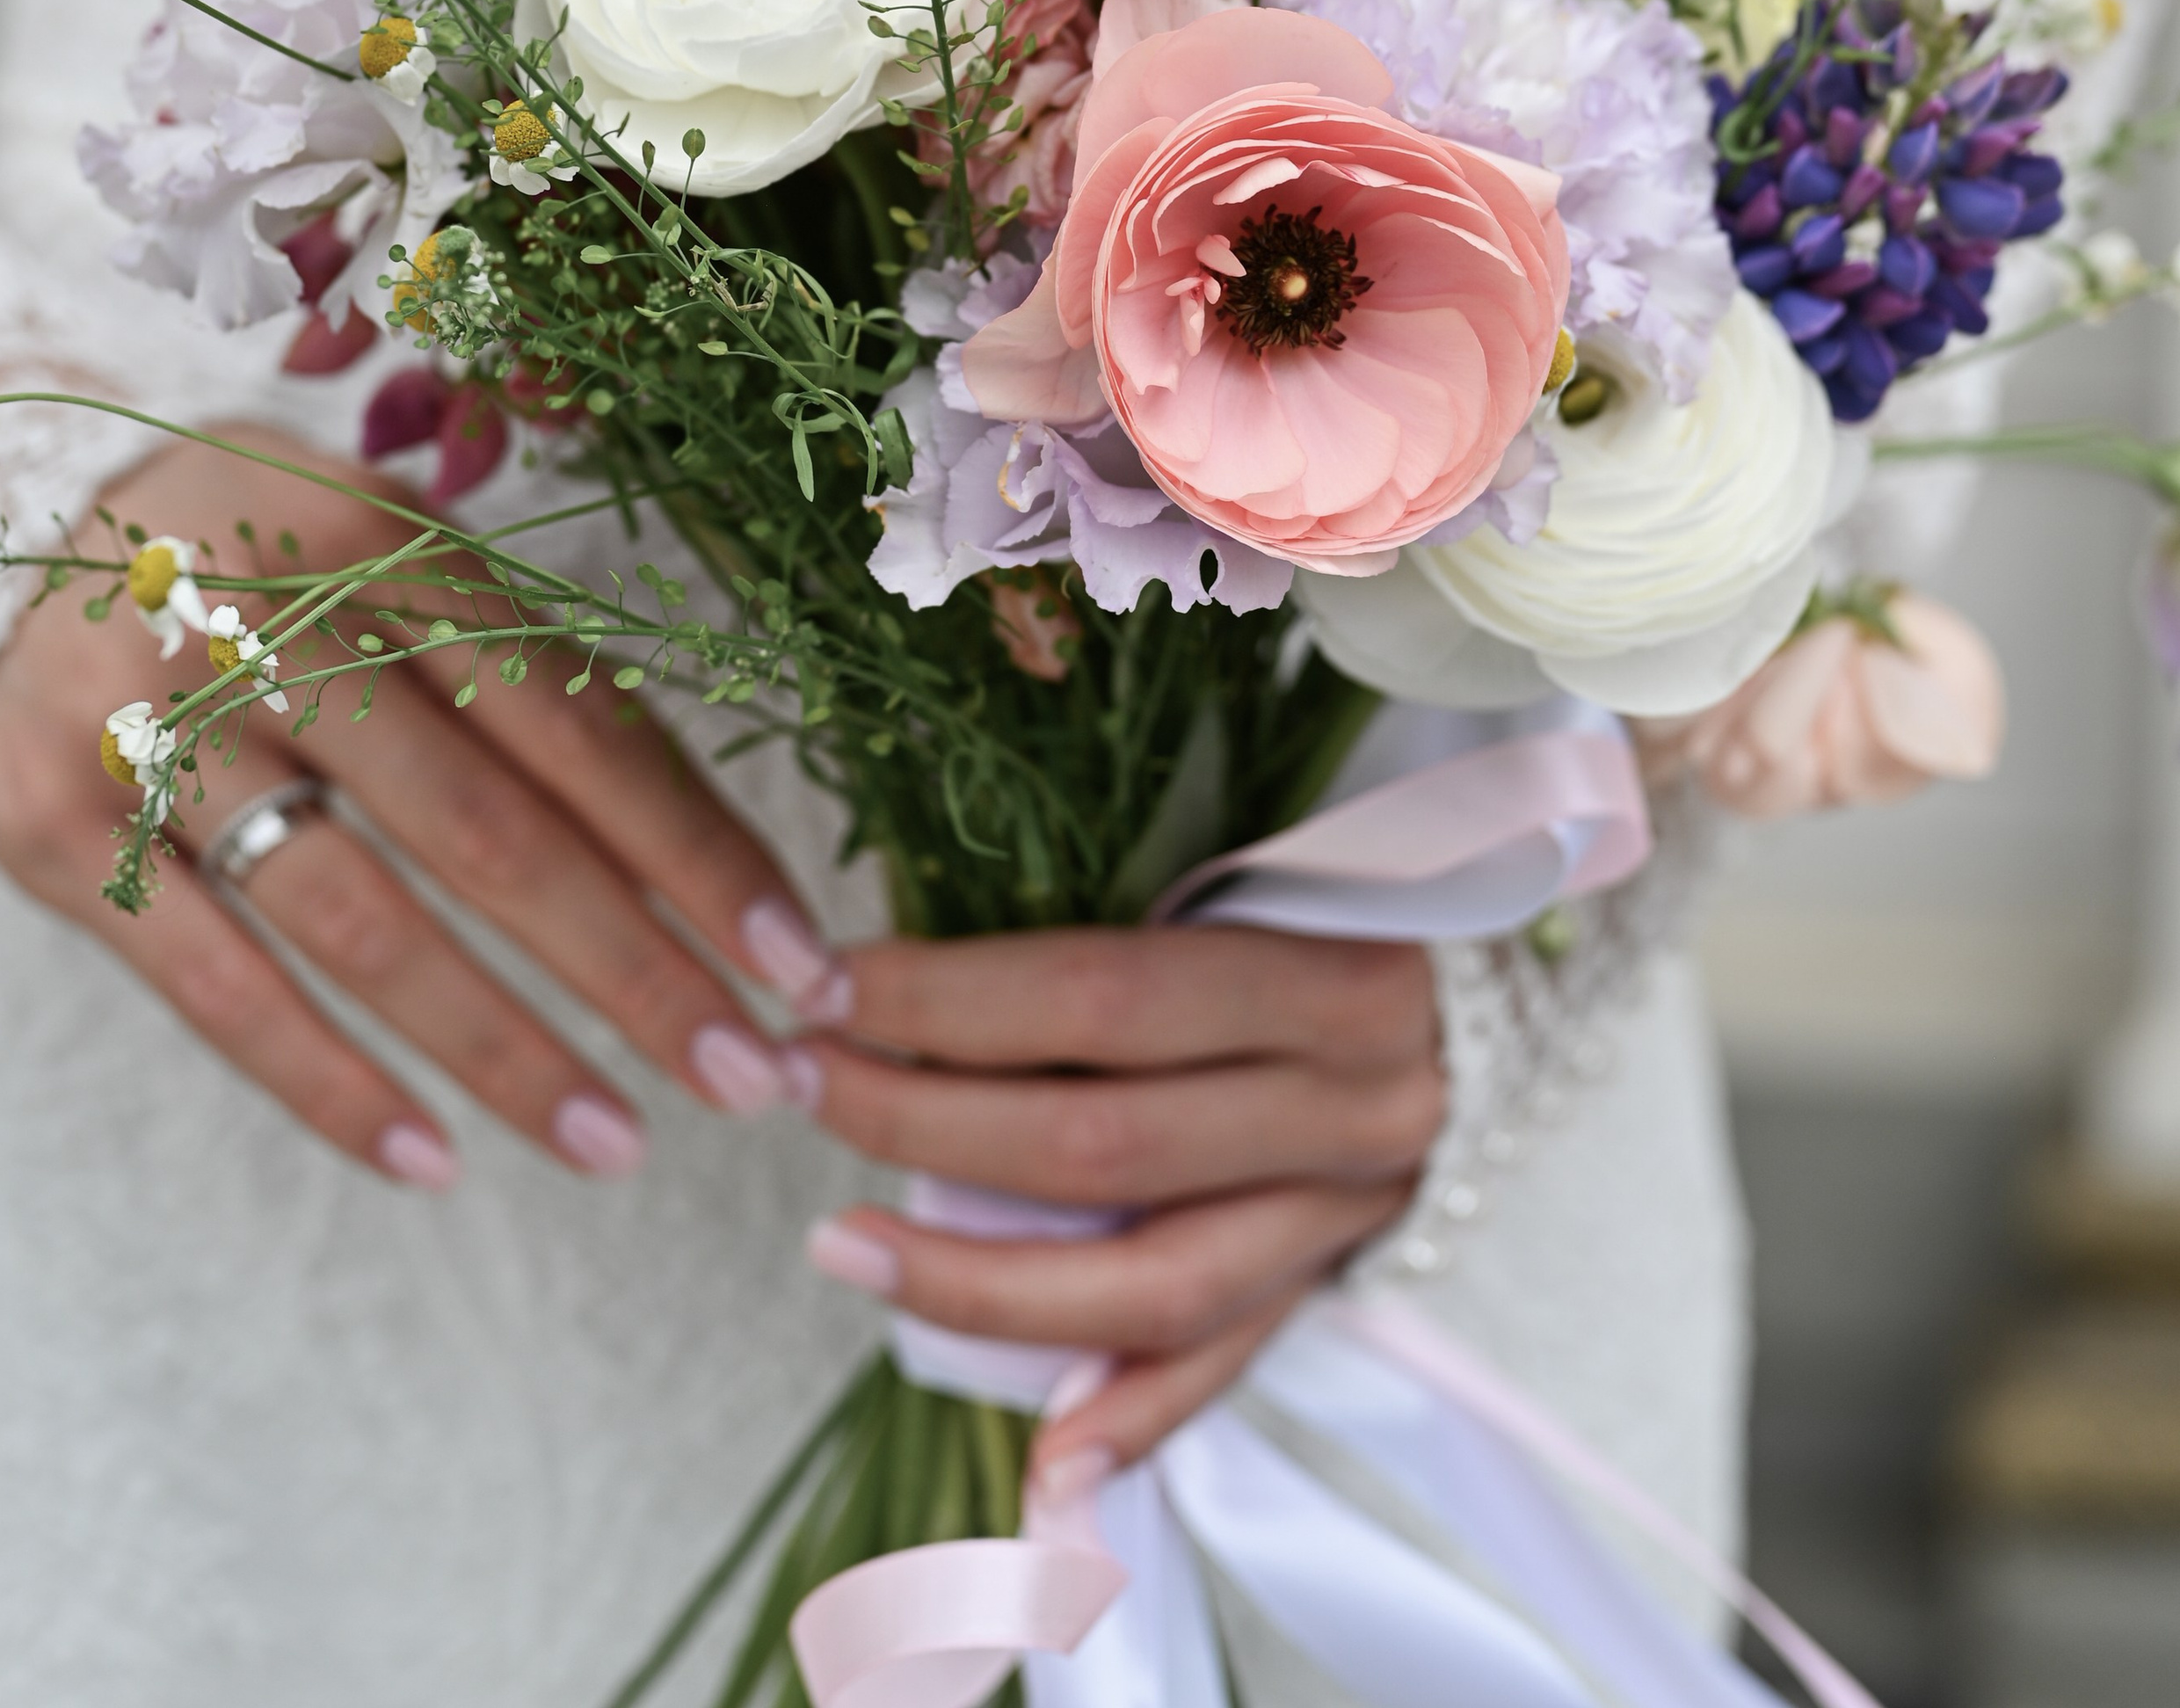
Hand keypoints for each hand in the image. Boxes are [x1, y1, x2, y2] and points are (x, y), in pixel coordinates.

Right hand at [0, 422, 844, 1185]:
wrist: (6, 516)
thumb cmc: (260, 556)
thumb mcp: (392, 559)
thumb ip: (522, 677)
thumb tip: (700, 852)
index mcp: (385, 542)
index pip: (576, 721)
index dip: (698, 850)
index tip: (798, 964)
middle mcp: (272, 627)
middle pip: (491, 828)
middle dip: (638, 971)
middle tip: (748, 1077)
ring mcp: (155, 727)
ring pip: (365, 921)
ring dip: (508, 1048)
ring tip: (620, 1140)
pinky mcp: (52, 823)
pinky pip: (215, 984)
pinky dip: (329, 1081)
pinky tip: (432, 1157)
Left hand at [793, 924, 1442, 1482]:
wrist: (1524, 974)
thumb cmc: (1367, 891)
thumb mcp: (1274, 863)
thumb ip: (1130, 910)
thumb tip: (926, 947)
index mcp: (1327, 971)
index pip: (1101, 999)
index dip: (950, 995)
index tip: (826, 980)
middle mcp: (1347, 1102)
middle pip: (1099, 1141)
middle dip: (919, 1117)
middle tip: (798, 1079)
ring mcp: (1346, 1206)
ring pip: (1152, 1281)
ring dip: (977, 1279)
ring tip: (839, 1246)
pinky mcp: (1339, 1273)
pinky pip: (1228, 1362)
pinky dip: (1135, 1416)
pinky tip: (1039, 1459)